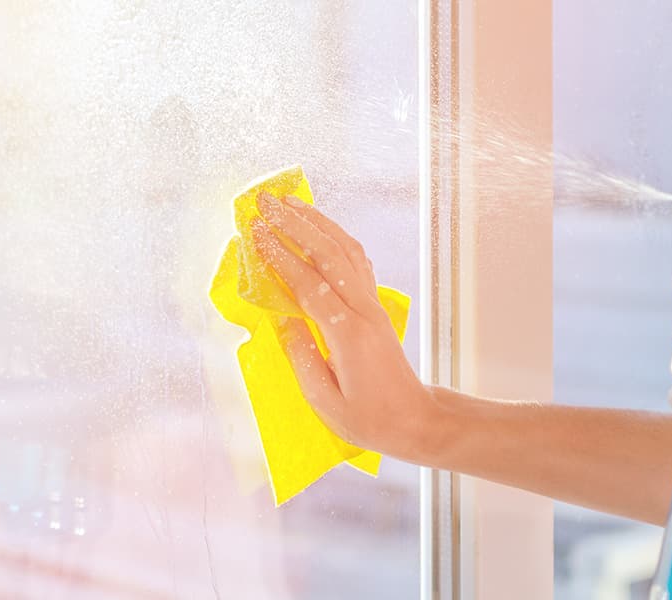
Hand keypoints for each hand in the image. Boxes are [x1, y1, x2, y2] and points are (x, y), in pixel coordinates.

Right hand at [249, 191, 432, 459]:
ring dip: (318, 223)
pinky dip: (337, 239)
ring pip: (346, 251)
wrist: (415, 419)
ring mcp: (373, 305)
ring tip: (290, 202)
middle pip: (328, 255)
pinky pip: (357, 262)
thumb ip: (302, 357)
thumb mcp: (325, 401)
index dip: (280, 256)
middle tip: (265, 201)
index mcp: (347, 334)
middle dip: (295, 224)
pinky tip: (321, 228)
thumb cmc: (369, 419)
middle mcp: (363, 311)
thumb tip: (281, 319)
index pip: (309, 285)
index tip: (256, 231)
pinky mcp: (376, 307)